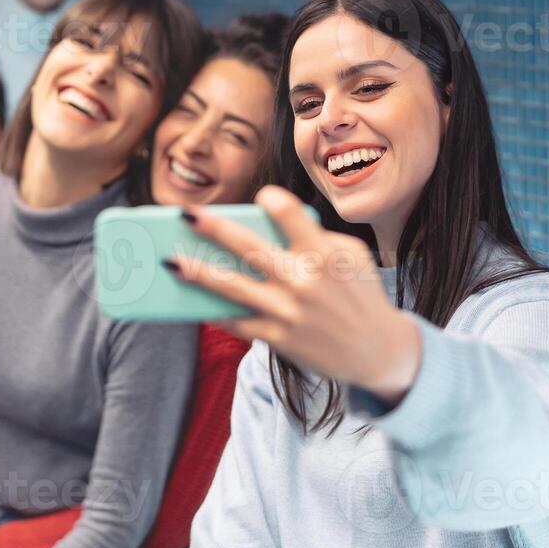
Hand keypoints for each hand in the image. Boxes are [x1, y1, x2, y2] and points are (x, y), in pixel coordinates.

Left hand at [168, 185, 423, 404]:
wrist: (379, 351)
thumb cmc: (360, 293)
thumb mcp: (351, 255)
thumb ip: (315, 236)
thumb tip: (266, 225)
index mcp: (325, 253)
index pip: (290, 214)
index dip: (271, 201)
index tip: (259, 196)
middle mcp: (304, 281)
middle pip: (248, 248)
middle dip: (212, 229)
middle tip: (184, 214)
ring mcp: (288, 312)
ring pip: (233, 287)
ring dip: (197, 273)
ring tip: (170, 262)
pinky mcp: (280, 338)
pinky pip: (238, 322)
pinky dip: (214, 311)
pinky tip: (193, 301)